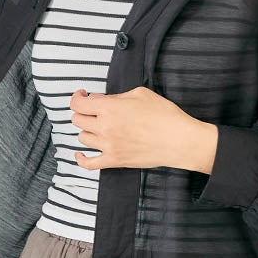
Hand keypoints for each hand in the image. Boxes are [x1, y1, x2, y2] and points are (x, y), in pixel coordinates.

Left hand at [69, 85, 198, 170]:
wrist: (179, 140)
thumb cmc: (165, 115)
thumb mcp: (141, 94)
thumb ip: (117, 96)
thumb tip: (102, 100)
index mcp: (110, 108)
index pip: (78, 104)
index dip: (77, 98)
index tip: (82, 96)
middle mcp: (105, 127)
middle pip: (78, 120)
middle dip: (83, 112)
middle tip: (93, 110)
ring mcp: (108, 146)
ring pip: (82, 137)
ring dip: (87, 130)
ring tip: (97, 126)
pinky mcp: (115, 161)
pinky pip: (89, 164)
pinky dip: (81, 159)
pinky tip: (80, 153)